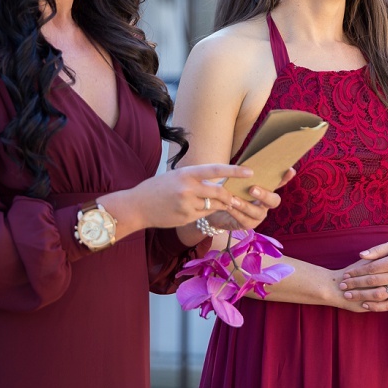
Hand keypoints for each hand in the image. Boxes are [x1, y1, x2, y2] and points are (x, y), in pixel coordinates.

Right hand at [115, 164, 254, 230]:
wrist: (137, 206)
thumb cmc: (158, 187)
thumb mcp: (177, 176)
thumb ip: (196, 178)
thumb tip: (217, 181)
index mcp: (187, 173)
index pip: (216, 170)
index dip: (235, 170)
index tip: (250, 171)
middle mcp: (188, 188)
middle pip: (219, 192)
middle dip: (229, 196)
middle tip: (236, 197)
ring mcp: (187, 205)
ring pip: (213, 205)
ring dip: (218, 205)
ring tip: (217, 203)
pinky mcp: (186, 218)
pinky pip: (204, 215)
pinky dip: (206, 212)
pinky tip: (195, 210)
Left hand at [201, 168, 293, 230]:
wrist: (215, 206)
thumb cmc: (226, 189)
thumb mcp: (233, 179)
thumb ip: (241, 173)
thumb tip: (245, 164)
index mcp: (265, 188)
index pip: (279, 182)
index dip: (286, 177)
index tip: (289, 169)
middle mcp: (266, 202)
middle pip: (274, 200)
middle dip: (264, 195)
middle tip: (252, 189)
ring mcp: (259, 214)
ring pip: (259, 212)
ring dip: (246, 205)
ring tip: (233, 199)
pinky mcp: (249, 224)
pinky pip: (245, 220)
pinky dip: (236, 213)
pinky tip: (229, 207)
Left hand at [336, 240, 387, 311]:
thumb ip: (377, 250)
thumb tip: (360, 255)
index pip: (371, 268)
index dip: (357, 272)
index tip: (346, 274)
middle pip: (373, 282)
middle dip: (355, 284)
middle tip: (342, 286)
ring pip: (379, 295)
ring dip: (362, 296)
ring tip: (348, 296)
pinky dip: (376, 306)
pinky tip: (365, 304)